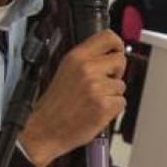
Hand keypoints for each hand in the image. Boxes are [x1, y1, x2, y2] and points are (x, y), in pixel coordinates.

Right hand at [19, 30, 125, 166]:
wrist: (45, 129)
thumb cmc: (55, 104)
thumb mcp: (65, 71)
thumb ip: (87, 60)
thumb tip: (108, 55)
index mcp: (77, 57)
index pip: (108, 37)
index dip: (117, 44)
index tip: (117, 51)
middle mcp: (87, 69)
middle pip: (120, 60)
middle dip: (116, 72)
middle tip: (103, 82)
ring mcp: (97, 87)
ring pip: (121, 85)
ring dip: (112, 94)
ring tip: (93, 100)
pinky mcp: (104, 106)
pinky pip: (121, 102)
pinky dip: (113, 109)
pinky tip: (97, 110)